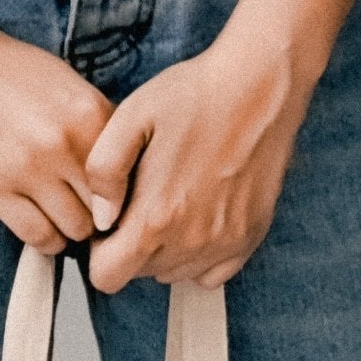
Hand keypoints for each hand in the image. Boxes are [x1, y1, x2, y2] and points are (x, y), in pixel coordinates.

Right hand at [0, 12, 113, 252]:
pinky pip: (38, 236)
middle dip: (100, 215)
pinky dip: (46, 240)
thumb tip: (121, 171)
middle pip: (106, 208)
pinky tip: (42, 227)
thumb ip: (95, 125)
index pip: (130, 176)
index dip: (123, 192)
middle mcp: (66, 143)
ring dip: (71, 229)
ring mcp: (30, 168)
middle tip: (88, 213)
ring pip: (75, 228)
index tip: (112, 197)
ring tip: (62, 218)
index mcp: (90, 114)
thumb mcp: (65, 85)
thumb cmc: (5, 70)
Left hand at [84, 28, 316, 292]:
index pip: (107, 276)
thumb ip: (103, 173)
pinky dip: (199, 253)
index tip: (110, 220)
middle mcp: (192, 241)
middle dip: (131, 245)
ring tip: (173, 198)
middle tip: (143, 198)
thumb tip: (101, 218)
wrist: (260, 83)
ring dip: (165, 248)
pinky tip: (198, 215)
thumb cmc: (193, 96)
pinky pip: (211, 272)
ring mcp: (225, 243)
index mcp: (156, 217)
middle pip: (140, 274)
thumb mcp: (129, 118)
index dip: (100, 251)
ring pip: (174, 273)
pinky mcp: (251, 236)